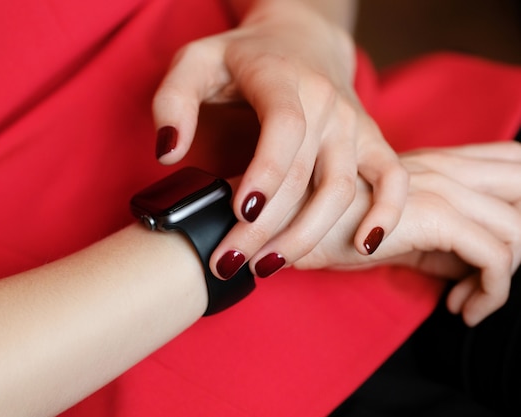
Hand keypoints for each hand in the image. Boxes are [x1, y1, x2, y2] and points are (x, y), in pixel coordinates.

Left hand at [152, 0, 407, 279]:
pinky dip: (387, 214)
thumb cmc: (241, 57)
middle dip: (265, 227)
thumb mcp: (195, 63)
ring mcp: (352, 123)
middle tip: (228, 262)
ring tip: (267, 266)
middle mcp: (326, 102)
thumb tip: (168, 153)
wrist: (300, 39)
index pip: (284, 127)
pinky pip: (393, 179)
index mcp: (282, 78)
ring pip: (342, 189)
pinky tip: (363, 246)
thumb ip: (173, 102)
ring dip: (307, 235)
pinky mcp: (370, 140)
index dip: (265, 174)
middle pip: (305, 175)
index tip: (238, 213)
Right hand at [293, 142, 520, 325]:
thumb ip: (439, 242)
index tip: (505, 255)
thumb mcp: (393, 232)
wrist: (285, 223)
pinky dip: (490, 292)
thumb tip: (474, 270)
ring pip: (518, 227)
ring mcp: (440, 188)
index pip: (511, 160)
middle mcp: (444, 168)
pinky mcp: (433, 216)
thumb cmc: (328, 228)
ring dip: (507, 276)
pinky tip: (460, 308)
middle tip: (498, 275)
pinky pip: (495, 256)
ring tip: (473, 300)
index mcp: (437, 164)